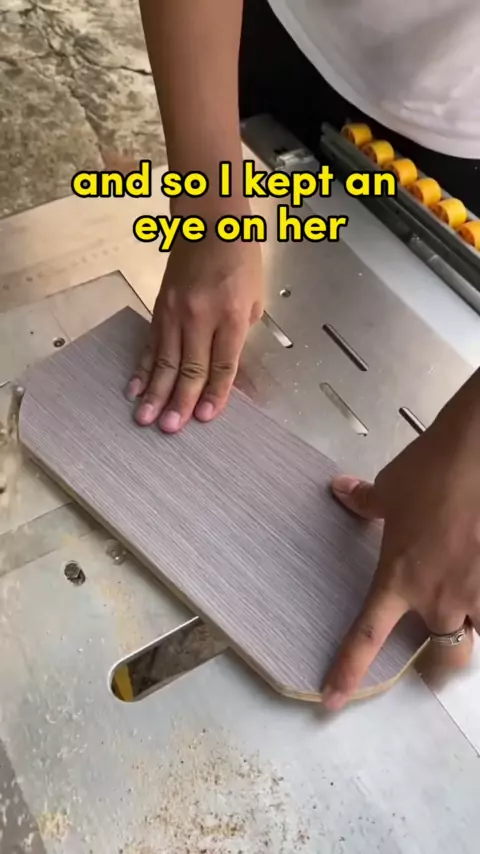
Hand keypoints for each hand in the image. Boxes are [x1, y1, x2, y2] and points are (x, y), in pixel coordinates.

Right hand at [126, 232, 262, 431]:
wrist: (210, 221)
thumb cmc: (239, 257)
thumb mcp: (255, 296)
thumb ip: (240, 333)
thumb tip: (224, 363)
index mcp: (232, 315)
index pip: (223, 365)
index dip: (214, 395)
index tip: (205, 417)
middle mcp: (202, 316)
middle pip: (190, 368)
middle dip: (179, 402)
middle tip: (170, 428)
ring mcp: (176, 312)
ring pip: (164, 360)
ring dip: (155, 392)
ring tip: (146, 417)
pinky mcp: (160, 308)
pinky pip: (151, 344)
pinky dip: (143, 368)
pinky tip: (136, 387)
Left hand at [322, 379, 479, 710]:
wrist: (477, 453)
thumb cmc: (430, 471)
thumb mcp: (390, 487)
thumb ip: (366, 502)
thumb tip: (341, 490)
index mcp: (399, 579)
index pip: (366, 636)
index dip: (348, 672)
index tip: (332, 700)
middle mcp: (439, 597)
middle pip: (443, 660)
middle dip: (439, 664)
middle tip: (436, 649)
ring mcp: (477, 592)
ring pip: (479, 640)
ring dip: (473, 632)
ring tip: (468, 609)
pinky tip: (478, 580)